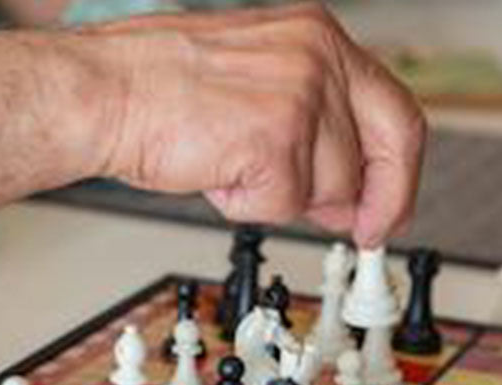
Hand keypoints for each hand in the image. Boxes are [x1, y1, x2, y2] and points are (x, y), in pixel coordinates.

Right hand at [92, 3, 425, 247]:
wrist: (102, 92)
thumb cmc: (157, 87)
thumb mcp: (258, 79)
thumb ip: (313, 121)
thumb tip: (346, 189)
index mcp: (318, 35)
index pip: (396, 111)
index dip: (399, 172)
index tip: (388, 206)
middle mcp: (318, 57)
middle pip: (383, 153)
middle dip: (375, 203)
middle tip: (362, 231)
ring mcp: (300, 97)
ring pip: (330, 188)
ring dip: (282, 197)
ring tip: (230, 165)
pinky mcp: (275, 139)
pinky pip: (284, 205)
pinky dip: (247, 205)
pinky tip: (215, 173)